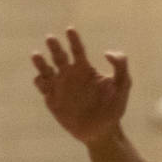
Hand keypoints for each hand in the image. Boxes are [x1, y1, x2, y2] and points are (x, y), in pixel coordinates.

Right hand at [31, 28, 130, 143]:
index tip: (70, 29)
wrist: (102, 131)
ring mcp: (59, 86)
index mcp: (85, 69)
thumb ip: (121, 67)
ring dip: (40, 61)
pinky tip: (44, 79)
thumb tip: (106, 53)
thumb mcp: (123, 86)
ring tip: (37, 55)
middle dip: (54, 46)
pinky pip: (42, 86)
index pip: (77, 49)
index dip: (73, 39)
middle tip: (51, 38)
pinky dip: (40, 81)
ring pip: (45, 69)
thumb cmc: (113, 108)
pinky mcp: (52, 98)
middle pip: (59, 55)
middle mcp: (70, 74)